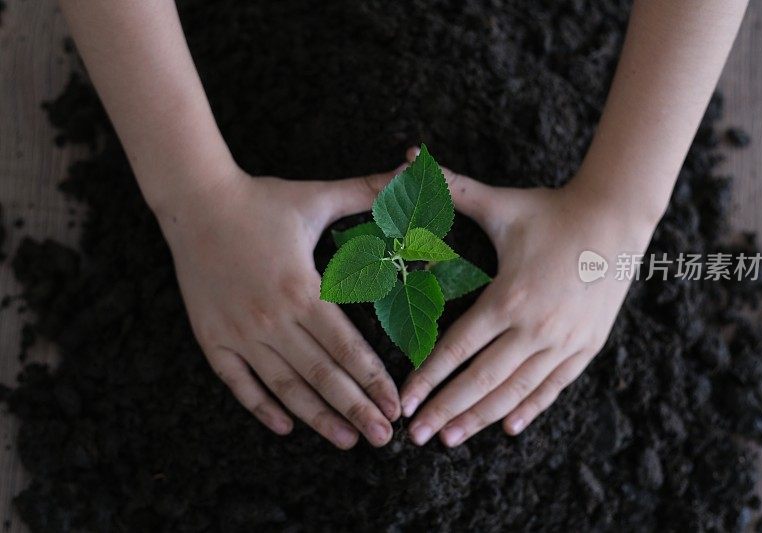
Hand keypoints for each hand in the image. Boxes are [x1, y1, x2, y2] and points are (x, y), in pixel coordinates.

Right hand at [158, 164, 401, 448]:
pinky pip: (238, 383)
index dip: (373, 380)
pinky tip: (285, 427)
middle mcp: (272, 318)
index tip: (395, 406)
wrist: (196, 202)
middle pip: (321, 375)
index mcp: (302, 289)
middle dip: (356, 410)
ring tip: (346, 441)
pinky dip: (261, 407)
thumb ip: (366, 191)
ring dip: (317, 418)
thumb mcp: (317, 196)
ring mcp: (239, 332)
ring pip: (285, 387)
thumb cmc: (262, 201)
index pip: (346, 347)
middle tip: (383, 438)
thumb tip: (409, 175)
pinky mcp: (212, 338)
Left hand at [400, 159, 656, 445]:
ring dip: (479, 418)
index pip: (457, 348)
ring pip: (514, 392)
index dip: (426, 378)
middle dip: (443, 410)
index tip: (403, 403)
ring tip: (449, 439)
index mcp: (508, 297)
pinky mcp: (586, 348)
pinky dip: (529, 410)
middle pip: (480, 381)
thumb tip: (408, 160)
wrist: (615, 218)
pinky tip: (509, 429)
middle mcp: (535, 327)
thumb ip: (451, 188)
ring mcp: (564, 342)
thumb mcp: (500, 203)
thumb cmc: (550, 211)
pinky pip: (552, 388)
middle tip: (413, 436)